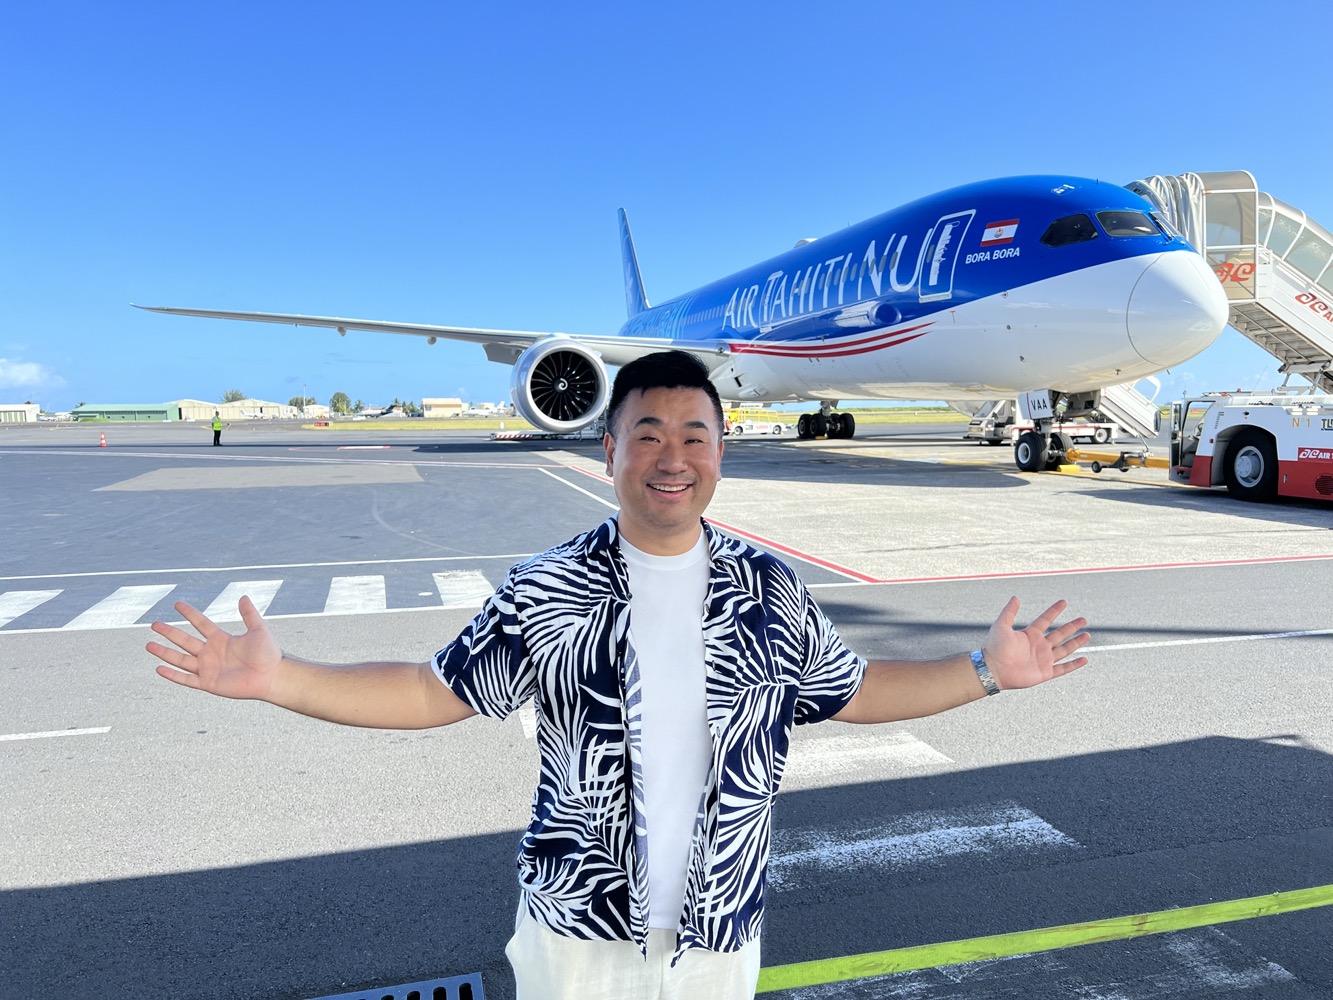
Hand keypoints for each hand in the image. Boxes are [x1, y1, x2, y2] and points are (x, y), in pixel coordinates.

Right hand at [147, 597, 280, 699]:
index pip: (201, 624)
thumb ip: (249, 614)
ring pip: (181, 659)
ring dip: (165, 652)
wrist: (271, 676)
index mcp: (221, 639)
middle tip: (154, 624)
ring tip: (149, 645)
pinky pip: (186, 679)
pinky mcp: (208, 683)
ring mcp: (208, 668)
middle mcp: (212, 653)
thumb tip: (243, 596)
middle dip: (170, 633)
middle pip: (185, 640)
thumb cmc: (268, 654)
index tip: (177, 604)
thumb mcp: (258, 629)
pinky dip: (172, 675)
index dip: (190, 614)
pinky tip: (159, 668)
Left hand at [983, 597, 1087, 689]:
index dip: (1054, 611)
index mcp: (1030, 635)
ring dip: (1076, 643)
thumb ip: (1009, 612)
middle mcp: (1039, 646)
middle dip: (1071, 626)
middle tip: (1083, 619)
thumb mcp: (1001, 626)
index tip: (1064, 602)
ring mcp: (1043, 659)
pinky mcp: (1045, 672)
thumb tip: (1015, 597)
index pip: (1046, 620)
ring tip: (1087, 635)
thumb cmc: (995, 648)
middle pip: (1059, 634)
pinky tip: (1084, 659)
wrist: (993, 669)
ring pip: (1064, 649)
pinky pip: (1063, 668)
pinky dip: (1074, 665)